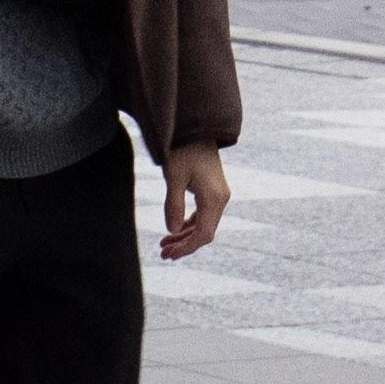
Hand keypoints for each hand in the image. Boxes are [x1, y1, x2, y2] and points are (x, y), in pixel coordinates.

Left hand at [159, 145, 231, 260]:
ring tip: (165, 245)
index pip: (203, 234)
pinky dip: (189, 224)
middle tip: (163, 254)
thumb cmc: (183, 150)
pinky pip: (202, 215)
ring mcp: (218, 195)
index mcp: (214, 199)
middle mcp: (221, 199)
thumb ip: (173, 205)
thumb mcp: (174, 177)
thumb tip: (171, 231)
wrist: (194, 129)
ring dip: (185, 236)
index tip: (168, 254)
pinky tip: (174, 230)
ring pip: (204, 224)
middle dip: (184, 245)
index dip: (186, 247)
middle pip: (205, 232)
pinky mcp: (212, 191)